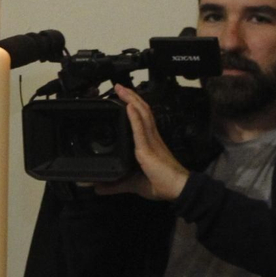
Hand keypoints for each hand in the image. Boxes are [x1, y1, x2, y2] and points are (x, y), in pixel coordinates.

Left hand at [92, 84, 188, 201]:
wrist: (177, 190)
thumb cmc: (160, 184)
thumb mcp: (132, 183)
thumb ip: (114, 185)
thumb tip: (98, 188)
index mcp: (150, 143)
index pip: (142, 119)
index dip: (133, 106)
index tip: (123, 97)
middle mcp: (152, 138)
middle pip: (142, 111)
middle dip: (131, 97)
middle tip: (118, 86)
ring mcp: (151, 141)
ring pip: (142, 115)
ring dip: (131, 100)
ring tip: (122, 89)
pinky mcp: (148, 149)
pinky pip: (141, 129)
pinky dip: (135, 117)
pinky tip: (129, 106)